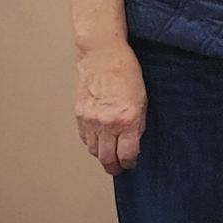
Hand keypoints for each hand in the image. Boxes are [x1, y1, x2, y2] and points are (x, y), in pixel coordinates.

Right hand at [75, 40, 146, 174]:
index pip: (127, 154)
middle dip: (114, 167)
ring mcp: (91, 120)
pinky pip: (84, 138)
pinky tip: (97, 141)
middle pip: (107, 158)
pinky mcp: (80, 114)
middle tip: (117, 168)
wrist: (103, 54)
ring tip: (108, 156)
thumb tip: (133, 143)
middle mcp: (108, 123)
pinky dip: (91, 143)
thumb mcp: (142, 100)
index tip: (131, 164)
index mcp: (127, 120)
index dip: (129, 163)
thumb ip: (138, 125)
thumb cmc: (125, 71)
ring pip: (94, 150)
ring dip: (101, 156)